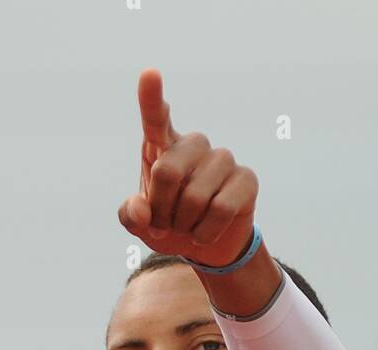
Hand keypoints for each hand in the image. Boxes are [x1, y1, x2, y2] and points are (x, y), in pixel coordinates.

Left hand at [117, 69, 258, 268]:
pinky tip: (203, 235)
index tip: (149, 74)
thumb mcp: (142, 224)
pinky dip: (206, 232)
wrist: (207, 247)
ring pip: (195, 196)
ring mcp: (222, 158)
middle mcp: (193, 145)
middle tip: (162, 225)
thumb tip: (140, 210)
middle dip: (160, 210)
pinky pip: (221, 209)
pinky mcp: (246, 178)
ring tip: (185, 229)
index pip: (156, 119)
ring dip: (185, 225)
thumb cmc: (169, 225)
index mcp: (163, 145)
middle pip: (167, 171)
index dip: (151, 98)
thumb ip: (131, 216)